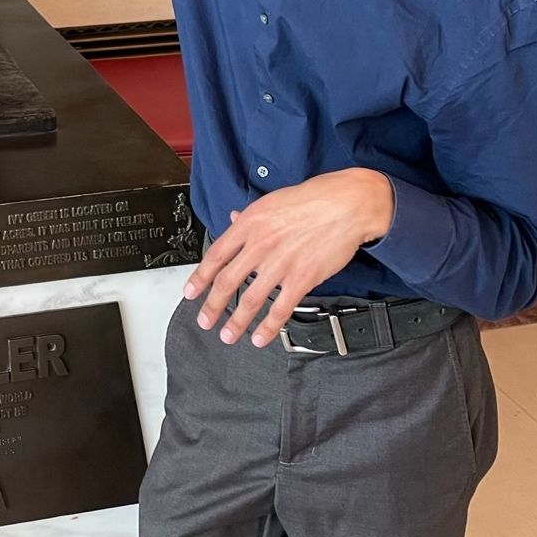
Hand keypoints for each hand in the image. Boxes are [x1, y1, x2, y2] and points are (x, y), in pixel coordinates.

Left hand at [182, 169, 394, 348]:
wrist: (346, 204)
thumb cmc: (310, 200)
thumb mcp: (271, 201)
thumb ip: (248, 216)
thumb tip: (231, 219)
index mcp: (249, 224)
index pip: (216, 255)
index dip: (200, 277)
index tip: (190, 292)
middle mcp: (260, 245)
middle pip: (228, 281)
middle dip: (213, 306)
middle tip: (205, 321)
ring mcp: (280, 263)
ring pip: (251, 299)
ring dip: (237, 322)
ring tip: (227, 335)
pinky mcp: (302, 278)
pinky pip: (281, 308)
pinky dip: (269, 326)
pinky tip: (261, 337)